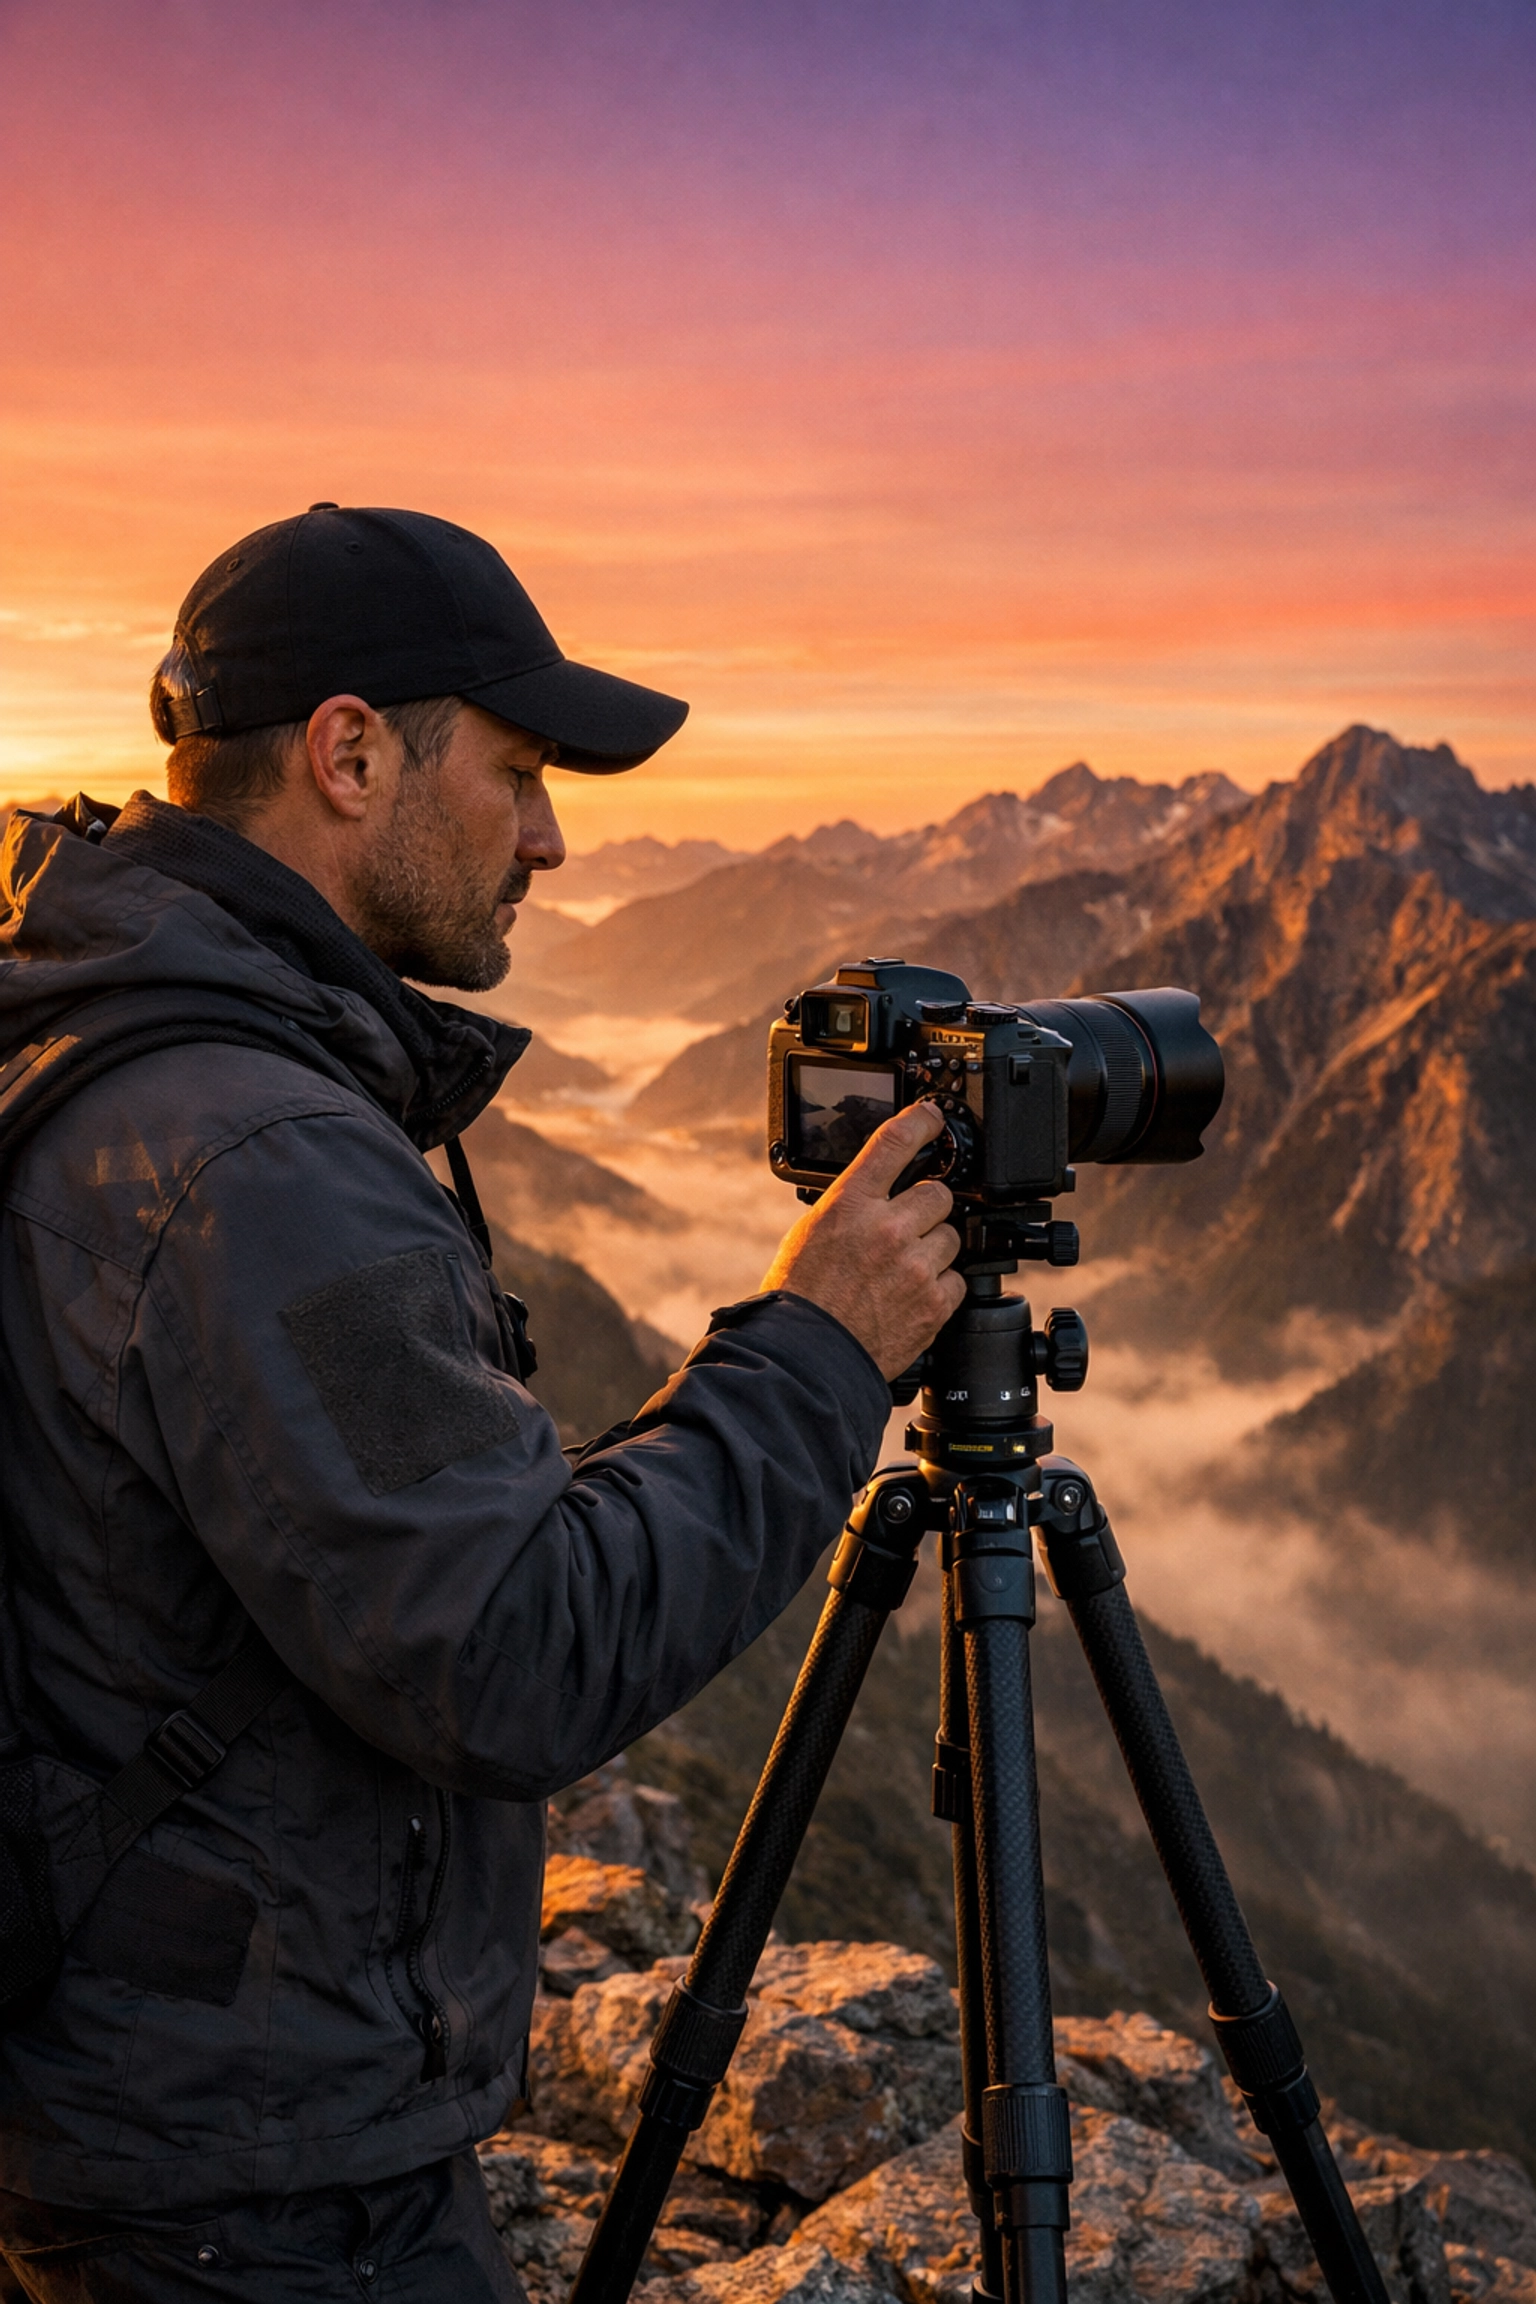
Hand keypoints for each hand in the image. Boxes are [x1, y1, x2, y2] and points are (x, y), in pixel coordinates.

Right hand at [760, 1101, 965, 1376]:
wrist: (807, 1355)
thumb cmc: (801, 1297)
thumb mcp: (813, 1231)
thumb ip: (852, 1206)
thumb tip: (880, 1191)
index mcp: (851, 1204)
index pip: (895, 1142)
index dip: (922, 1121)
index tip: (933, 1117)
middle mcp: (887, 1229)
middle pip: (938, 1194)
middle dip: (926, 1209)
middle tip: (905, 1230)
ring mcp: (914, 1267)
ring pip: (952, 1236)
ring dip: (934, 1249)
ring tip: (903, 1270)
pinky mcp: (934, 1303)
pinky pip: (957, 1279)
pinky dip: (939, 1287)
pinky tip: (911, 1296)